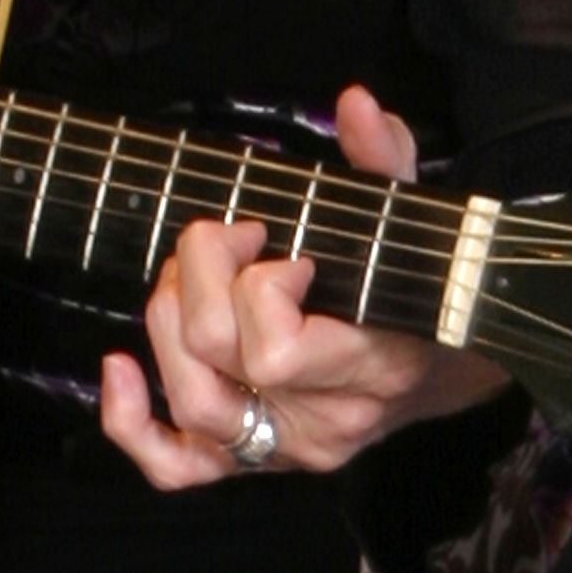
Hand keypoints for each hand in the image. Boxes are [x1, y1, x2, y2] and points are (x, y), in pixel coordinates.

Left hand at [98, 85, 510, 485]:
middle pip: (213, 359)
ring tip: (192, 271)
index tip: (282, 246)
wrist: (453, 366)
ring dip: (168, 316)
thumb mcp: (417, 220)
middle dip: (200, 274)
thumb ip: (385, 160)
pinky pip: (176, 468)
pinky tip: (119, 367)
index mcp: (370, 368)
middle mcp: (320, 422)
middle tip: (231, 234)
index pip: (274, 350)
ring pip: (190, 400)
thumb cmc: (425, 286)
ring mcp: (283, 449)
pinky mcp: (252, 460)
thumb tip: (356, 104)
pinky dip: (132, 425)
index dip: (258, 287)